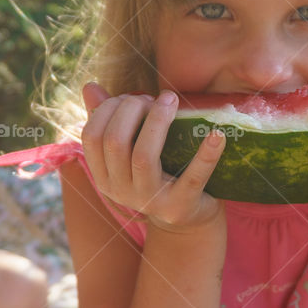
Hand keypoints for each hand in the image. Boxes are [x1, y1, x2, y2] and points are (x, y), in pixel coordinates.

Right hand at [81, 82, 225, 232]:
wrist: (186, 220)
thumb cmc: (157, 174)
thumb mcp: (131, 151)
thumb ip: (110, 120)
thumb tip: (90, 87)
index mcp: (104, 176)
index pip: (92, 136)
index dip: (108, 109)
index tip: (129, 98)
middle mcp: (121, 191)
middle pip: (114, 142)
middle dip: (131, 109)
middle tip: (153, 98)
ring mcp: (150, 201)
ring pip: (143, 156)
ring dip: (158, 120)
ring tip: (171, 100)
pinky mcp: (181, 205)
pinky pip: (193, 177)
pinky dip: (206, 155)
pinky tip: (217, 134)